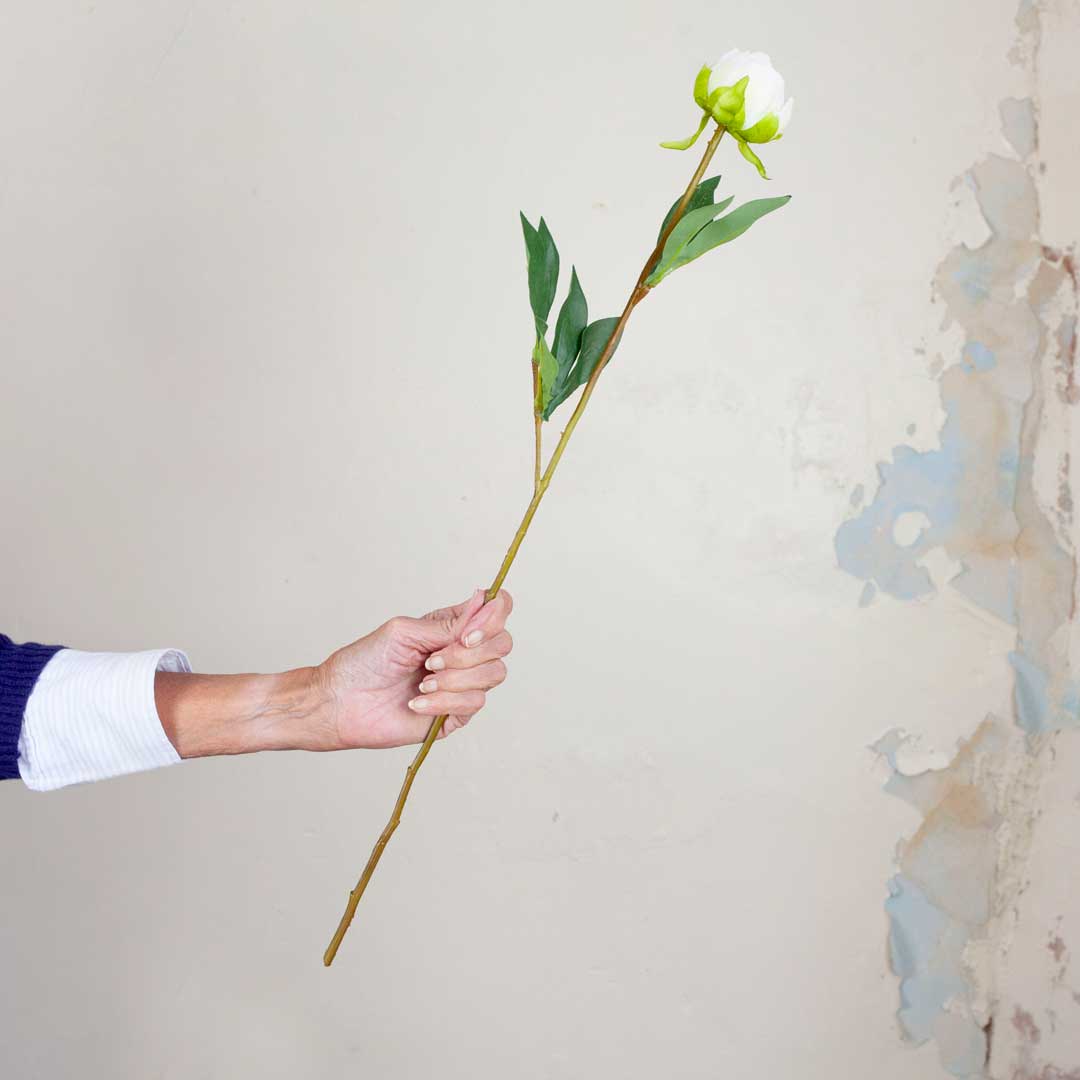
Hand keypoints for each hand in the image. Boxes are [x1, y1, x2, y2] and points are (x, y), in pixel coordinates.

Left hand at [315, 589, 513, 748]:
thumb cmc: (365, 662)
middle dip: (469, 653)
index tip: (467, 632)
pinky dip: (444, 700)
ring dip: (455, 678)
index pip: (497, 610)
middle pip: (503, 644)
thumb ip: (448, 623)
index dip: (494, 616)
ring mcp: (462, 684)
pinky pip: (473, 704)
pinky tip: (418, 701)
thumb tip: (482, 601)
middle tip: (432, 660)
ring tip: (423, 681)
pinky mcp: (455, 715)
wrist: (341, 702)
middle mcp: (463, 653)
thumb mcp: (405, 631)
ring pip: (493, 675)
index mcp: (453, 627)